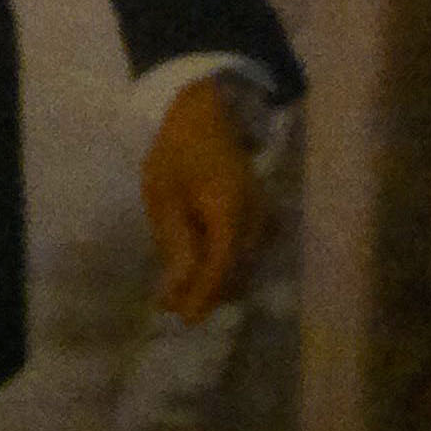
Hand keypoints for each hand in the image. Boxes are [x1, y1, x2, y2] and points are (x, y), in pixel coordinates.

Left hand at [143, 77, 264, 323]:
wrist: (209, 112)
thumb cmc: (179, 149)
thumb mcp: (165, 195)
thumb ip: (176, 243)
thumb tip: (179, 290)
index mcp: (231, 214)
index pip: (222, 270)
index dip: (203, 297)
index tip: (183, 319)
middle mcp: (257, 221)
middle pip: (237, 274)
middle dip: (207, 293)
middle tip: (174, 305)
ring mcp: (265, 217)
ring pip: (244, 265)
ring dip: (216, 280)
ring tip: (182, 288)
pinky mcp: (264, 215)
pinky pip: (247, 250)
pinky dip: (226, 263)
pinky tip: (201, 263)